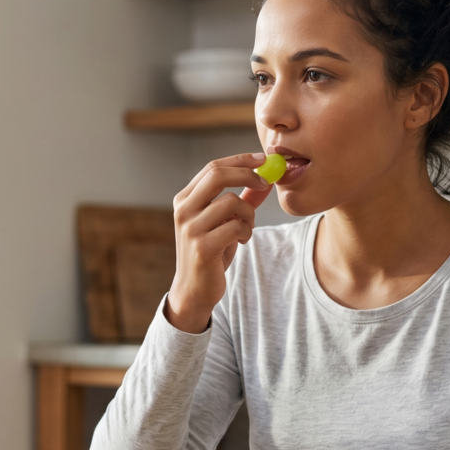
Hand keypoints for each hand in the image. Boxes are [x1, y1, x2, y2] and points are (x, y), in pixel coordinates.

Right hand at [165, 153, 272, 333]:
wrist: (194, 290)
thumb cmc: (211, 253)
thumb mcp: (224, 222)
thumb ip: (242, 200)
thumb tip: (265, 179)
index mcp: (184, 199)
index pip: (212, 167)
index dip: (240, 160)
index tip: (262, 159)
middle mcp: (183, 210)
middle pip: (218, 175)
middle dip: (247, 174)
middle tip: (266, 183)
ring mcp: (191, 228)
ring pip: (232, 202)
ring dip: (249, 214)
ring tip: (247, 228)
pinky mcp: (203, 247)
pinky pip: (236, 226)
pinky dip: (246, 231)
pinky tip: (241, 241)